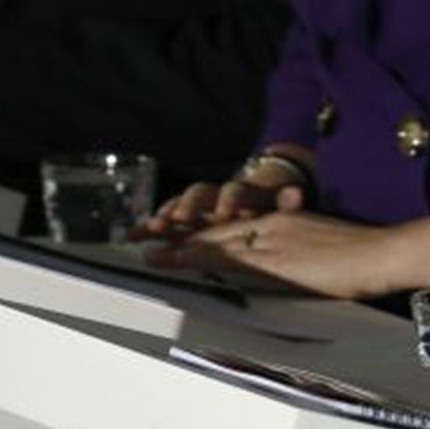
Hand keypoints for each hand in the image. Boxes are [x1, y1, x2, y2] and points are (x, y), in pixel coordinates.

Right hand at [135, 172, 306, 239]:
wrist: (255, 198)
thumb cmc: (267, 206)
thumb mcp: (279, 204)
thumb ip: (286, 201)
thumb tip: (295, 194)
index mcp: (243, 193)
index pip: (235, 192)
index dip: (230, 200)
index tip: (225, 211)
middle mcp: (216, 196)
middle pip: (201, 196)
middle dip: (189, 206)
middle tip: (180, 216)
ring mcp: (198, 208)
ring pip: (179, 208)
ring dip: (166, 216)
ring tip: (153, 227)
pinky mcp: (183, 221)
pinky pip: (164, 222)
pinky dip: (150, 228)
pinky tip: (133, 235)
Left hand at [146, 209, 397, 298]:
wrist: (382, 255)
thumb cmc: (364, 258)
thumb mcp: (323, 247)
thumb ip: (297, 252)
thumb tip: (282, 268)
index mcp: (284, 221)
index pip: (232, 225)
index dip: (198, 228)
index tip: (170, 230)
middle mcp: (271, 225)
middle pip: (214, 228)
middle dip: (175, 231)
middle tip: (140, 231)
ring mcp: (270, 240)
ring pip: (210, 239)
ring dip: (173, 243)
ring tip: (142, 245)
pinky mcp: (271, 259)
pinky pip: (221, 256)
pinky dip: (190, 257)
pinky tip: (168, 259)